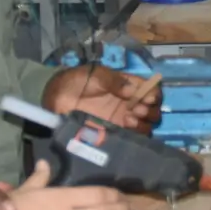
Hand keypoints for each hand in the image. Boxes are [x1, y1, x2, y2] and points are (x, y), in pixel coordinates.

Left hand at [43, 66, 160, 133]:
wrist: (57, 98)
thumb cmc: (77, 81)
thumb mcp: (97, 75)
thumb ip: (114, 81)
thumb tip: (132, 92)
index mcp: (129, 86)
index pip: (152, 90)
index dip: (153, 94)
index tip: (146, 97)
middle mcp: (130, 102)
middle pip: (153, 109)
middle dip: (150, 109)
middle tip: (137, 109)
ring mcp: (124, 118)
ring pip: (147, 123)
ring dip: (144, 121)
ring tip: (130, 117)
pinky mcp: (115, 131)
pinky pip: (135, 135)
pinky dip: (137, 131)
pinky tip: (126, 125)